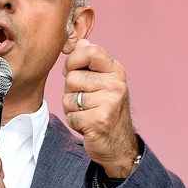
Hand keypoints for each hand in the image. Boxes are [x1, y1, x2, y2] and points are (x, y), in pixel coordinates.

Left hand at [63, 39, 139, 177]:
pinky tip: (87, 125)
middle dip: (72, 91)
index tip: (72, 70)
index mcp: (116, 71)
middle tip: (87, 100)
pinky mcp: (99, 121)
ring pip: (69, 97)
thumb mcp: (103, 82)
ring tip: (88, 112)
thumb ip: (90, 62)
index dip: (73, 60)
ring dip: (72, 108)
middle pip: (72, 77)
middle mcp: (116, 85)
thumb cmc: (106, 110)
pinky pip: (70, 115)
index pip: (90, 51)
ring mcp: (109, 103)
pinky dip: (74, 122)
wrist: (119, 145)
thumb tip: (80, 42)